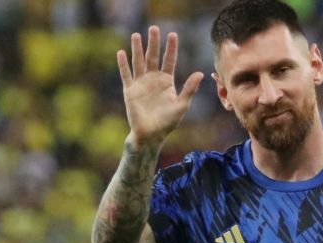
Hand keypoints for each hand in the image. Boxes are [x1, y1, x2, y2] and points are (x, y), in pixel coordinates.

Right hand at [117, 26, 204, 147]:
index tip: (172, 34)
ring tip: (137, 35)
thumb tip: (200, 73)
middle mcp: (153, 79)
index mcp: (167, 81)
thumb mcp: (181, 105)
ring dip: (137, 49)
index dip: (171, 48)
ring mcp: (141, 84)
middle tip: (154, 28)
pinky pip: (126, 75)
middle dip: (154, 43)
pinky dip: (123, 64)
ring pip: (139, 62)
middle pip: (153, 57)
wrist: (151, 135)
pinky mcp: (130, 91)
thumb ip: (189, 89)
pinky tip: (121, 52)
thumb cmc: (168, 123)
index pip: (169, 60)